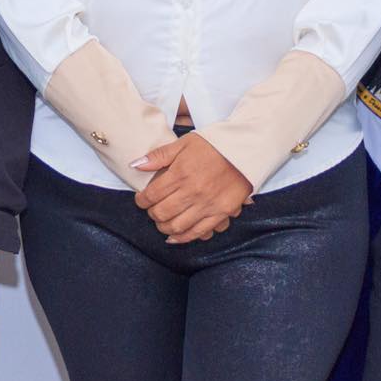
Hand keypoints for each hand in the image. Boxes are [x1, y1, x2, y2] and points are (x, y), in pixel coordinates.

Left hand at [132, 133, 252, 243]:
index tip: (141, 199)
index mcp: (181, 173)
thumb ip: (159, 156)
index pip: (152, 195)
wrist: (244, 150)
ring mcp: (207, 204)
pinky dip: (183, 237)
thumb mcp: (183, 143)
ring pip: (177, 226)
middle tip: (151, 210)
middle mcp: (192, 191)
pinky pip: (198, 232)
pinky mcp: (221, 213)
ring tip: (161, 222)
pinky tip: (174, 237)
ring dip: (164, 227)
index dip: (141, 200)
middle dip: (152, 214)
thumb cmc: (213, 145)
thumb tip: (136, 165)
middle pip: (162, 213)